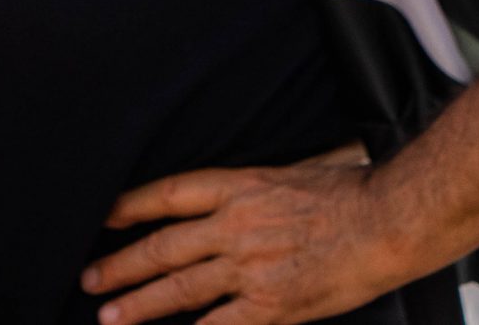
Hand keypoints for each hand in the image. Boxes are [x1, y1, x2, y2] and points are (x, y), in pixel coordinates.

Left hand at [82, 149, 409, 324]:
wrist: (389, 222)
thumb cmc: (351, 193)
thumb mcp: (293, 169)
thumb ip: (257, 185)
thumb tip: (238, 189)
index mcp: (239, 187)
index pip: (168, 194)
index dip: (129, 207)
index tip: (101, 218)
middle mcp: (234, 225)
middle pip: (163, 246)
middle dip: (121, 266)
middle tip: (89, 280)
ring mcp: (250, 267)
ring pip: (179, 289)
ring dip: (139, 304)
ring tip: (108, 316)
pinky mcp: (270, 305)